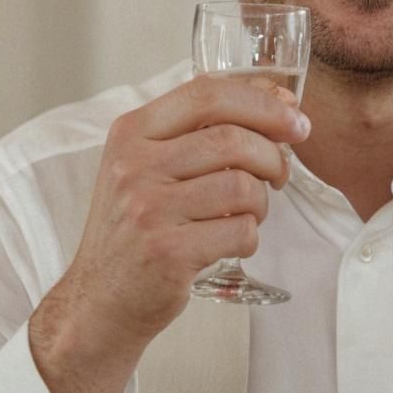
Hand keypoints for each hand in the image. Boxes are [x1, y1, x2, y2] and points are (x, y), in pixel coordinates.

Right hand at [29, 75, 311, 392]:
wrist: (99, 299)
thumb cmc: (136, 224)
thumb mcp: (148, 162)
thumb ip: (201, 127)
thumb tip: (279, 98)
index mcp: (132, 131)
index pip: (206, 93)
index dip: (260, 100)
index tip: (293, 114)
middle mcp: (135, 165)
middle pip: (231, 138)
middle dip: (273, 152)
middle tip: (283, 170)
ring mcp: (149, 210)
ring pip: (242, 186)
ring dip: (262, 200)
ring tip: (251, 210)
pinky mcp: (168, 253)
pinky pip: (239, 232)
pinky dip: (250, 235)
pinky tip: (233, 239)